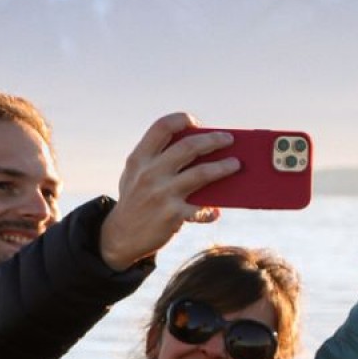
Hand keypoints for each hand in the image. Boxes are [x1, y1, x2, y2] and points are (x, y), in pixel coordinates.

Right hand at [99, 114, 237, 270]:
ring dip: (224, 167)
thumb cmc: (135, 200)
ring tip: (236, 164)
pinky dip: (211, 210)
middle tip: (228, 139)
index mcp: (139, 159)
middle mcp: (150, 173)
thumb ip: (156, 159)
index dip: (182, 120)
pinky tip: (216, 211)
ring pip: (202, 173)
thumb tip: (198, 148)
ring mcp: (162, 194)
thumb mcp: (134, 175)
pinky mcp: (174, 215)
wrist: (121, 237)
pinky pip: (202, 206)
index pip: (162, 127)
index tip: (196, 124)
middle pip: (188, 147)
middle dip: (213, 140)